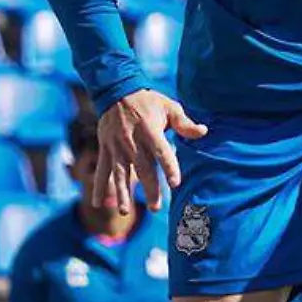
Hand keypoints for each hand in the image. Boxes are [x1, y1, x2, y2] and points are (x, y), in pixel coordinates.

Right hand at [96, 89, 207, 213]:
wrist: (116, 90)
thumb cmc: (148, 101)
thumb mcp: (168, 107)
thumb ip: (184, 123)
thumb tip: (204, 131)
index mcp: (150, 131)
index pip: (162, 152)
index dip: (169, 167)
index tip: (175, 183)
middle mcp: (132, 141)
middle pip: (142, 168)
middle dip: (150, 188)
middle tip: (157, 208)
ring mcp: (117, 147)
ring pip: (120, 173)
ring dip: (122, 193)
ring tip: (125, 211)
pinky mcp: (105, 149)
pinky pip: (102, 170)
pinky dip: (99, 186)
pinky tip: (97, 204)